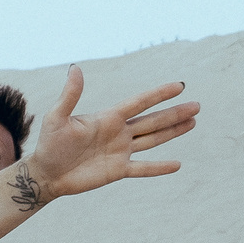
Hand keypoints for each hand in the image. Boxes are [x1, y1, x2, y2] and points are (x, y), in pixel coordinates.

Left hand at [17, 67, 199, 202]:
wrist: (46, 174)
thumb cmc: (49, 144)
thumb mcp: (57, 118)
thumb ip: (70, 95)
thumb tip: (76, 68)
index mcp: (108, 117)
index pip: (139, 103)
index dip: (159, 94)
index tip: (180, 86)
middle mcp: (118, 133)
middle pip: (153, 121)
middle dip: (175, 113)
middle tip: (197, 105)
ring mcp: (120, 152)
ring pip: (153, 140)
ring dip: (173, 132)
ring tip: (192, 122)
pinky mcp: (117, 171)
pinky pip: (143, 169)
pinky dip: (159, 168)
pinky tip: (177, 165)